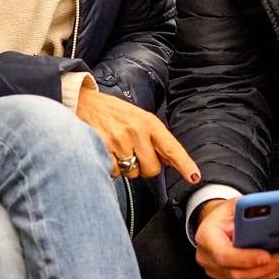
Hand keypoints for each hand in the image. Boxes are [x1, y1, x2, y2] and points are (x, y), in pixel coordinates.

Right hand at [75, 83, 199, 182]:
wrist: (83, 101)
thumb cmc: (112, 112)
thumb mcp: (137, 117)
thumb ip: (153, 138)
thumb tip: (169, 161)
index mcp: (148, 122)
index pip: (171, 147)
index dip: (184, 164)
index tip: (194, 177)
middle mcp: (136, 131)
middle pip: (152, 169)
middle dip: (144, 167)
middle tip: (133, 153)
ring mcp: (119, 141)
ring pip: (132, 173)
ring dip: (126, 167)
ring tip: (116, 149)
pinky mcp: (104, 149)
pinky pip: (115, 173)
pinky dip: (111, 167)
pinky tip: (106, 152)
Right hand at [195, 198, 278, 278]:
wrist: (217, 223)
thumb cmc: (226, 214)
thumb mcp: (234, 204)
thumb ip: (249, 209)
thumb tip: (272, 211)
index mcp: (206, 237)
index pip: (224, 254)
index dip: (246, 258)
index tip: (266, 255)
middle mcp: (207, 257)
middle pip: (237, 272)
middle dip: (265, 267)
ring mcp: (217, 270)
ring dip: (272, 272)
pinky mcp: (228, 278)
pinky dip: (270, 274)